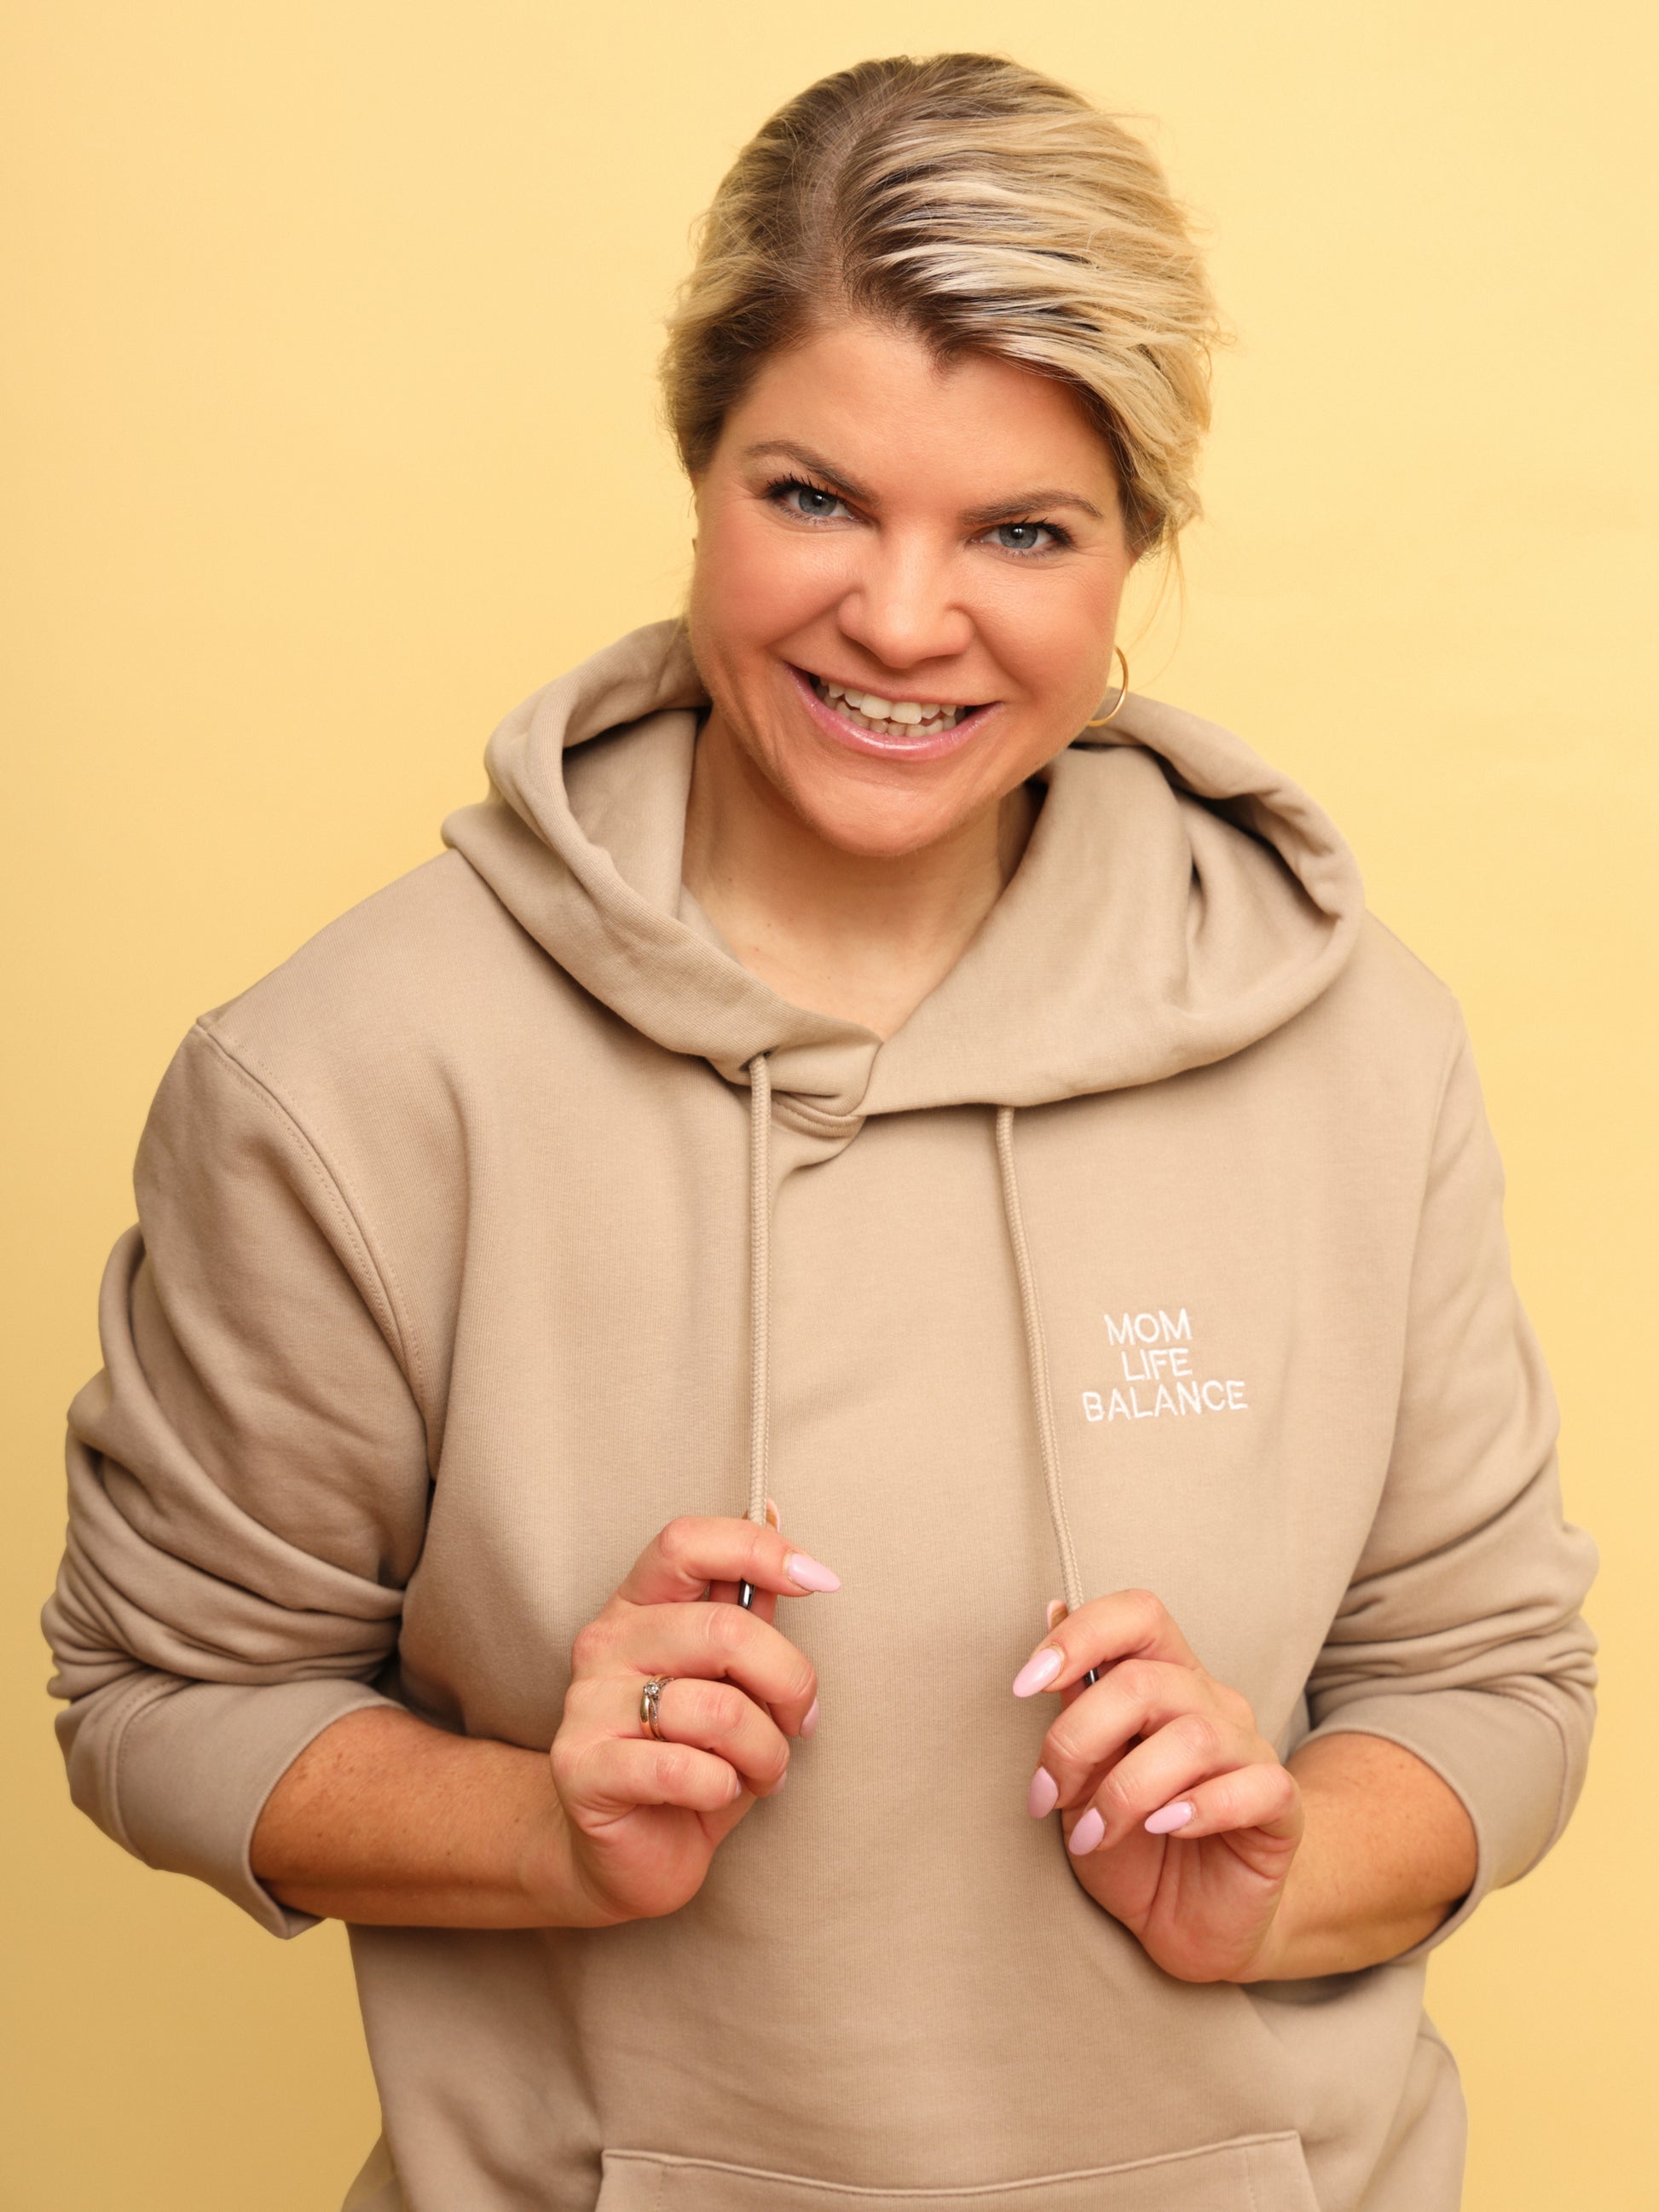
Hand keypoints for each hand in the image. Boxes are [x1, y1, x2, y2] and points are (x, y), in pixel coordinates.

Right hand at [543, 1512, 837, 1926]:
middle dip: (789, 1682)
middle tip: (801, 1721)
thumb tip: (774, 1513)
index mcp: (639, 1605)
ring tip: (760, 1771)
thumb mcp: (730, 1679)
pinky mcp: (582, 1769)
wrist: (629, 1852)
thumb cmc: (690, 1757)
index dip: (759, 1549)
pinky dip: (723, 1787)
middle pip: (723, 1629)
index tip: (821, 1581)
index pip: (686, 1542)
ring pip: (716, 1708)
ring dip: (765, 1751)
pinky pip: (683, 1768)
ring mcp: (586, 1705)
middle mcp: (605, 1643)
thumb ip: (747, 1607)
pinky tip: (716, 1794)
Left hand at [1015, 1591, 1300, 1981]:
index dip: (1081, 1635)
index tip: (1024, 1685)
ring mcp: (1250, 1753)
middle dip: (1079, 1739)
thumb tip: (1052, 1610)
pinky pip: (1256, 1786)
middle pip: (1146, 1681)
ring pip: (1193, 1737)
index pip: (1138, 1615)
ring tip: (1091, 1835)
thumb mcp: (1084, 1778)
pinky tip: (1165, 1829)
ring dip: (1125, 1791)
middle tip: (1046, 1795)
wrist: (1189, 1925)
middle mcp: (1211, 1704)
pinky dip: (1201, 1806)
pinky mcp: (1281, 1809)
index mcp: (1164, 1679)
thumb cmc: (1133, 1844)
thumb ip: (1075, 1703)